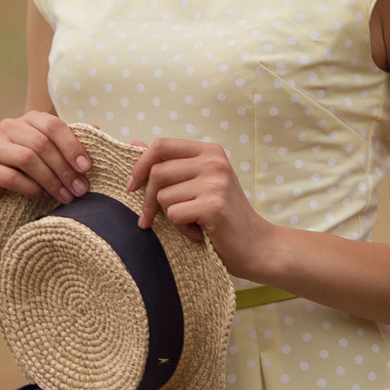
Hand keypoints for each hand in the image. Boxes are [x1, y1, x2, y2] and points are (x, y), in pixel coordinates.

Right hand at [0, 112, 93, 214]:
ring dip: (51, 180)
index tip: (86, 168)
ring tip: (65, 196)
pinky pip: (10, 177)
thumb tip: (96, 127)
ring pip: (26, 158)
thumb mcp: (59, 159)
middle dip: (64, 168)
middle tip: (80, 189)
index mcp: (29, 120)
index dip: (72, 145)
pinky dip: (31, 189)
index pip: (53, 125)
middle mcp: (8, 127)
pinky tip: (44, 198)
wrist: (9, 203)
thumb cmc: (38, 177)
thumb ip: (74, 143)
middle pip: (41, 143)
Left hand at [129, 136, 275, 272]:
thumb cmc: (223, 216)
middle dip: (149, 200)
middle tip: (150, 219)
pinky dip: (181, 229)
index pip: (161, 145)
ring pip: (164, 197)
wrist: (257, 246)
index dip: (140, 165)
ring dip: (171, 218)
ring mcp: (216, 183)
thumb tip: (133, 143)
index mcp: (210, 151)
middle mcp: (214, 162)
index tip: (132, 186)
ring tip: (193, 223)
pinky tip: (199, 232)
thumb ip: (169, 164)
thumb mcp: (197, 183)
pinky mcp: (214, 206)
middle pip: (157, 173)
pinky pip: (174, 215)